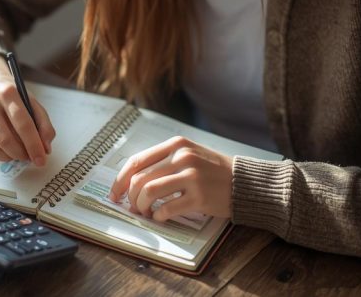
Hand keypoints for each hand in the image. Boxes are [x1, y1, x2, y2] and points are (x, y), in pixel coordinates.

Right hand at [0, 54, 55, 166]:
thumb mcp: (31, 103)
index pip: (23, 123)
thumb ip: (43, 124)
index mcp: (7, 92)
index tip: (41, 159)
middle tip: (28, 158)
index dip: (34, 145)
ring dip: (7, 157)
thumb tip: (45, 149)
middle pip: (5, 139)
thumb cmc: (11, 97)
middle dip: (20, 154)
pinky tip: (0, 150)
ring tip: (15, 154)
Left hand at [107, 136, 233, 221]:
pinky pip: (167, 209)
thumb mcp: (190, 154)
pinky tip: (161, 217)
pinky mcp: (199, 197)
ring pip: (149, 192)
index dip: (120, 179)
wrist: (245, 182)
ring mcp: (191, 177)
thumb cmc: (213, 170)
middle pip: (140, 178)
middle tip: (132, 207)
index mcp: (176, 144)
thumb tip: (132, 180)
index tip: (115, 193)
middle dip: (130, 197)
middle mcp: (182, 157)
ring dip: (141, 207)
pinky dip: (158, 216)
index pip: (137, 161)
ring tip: (145, 213)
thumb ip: (164, 161)